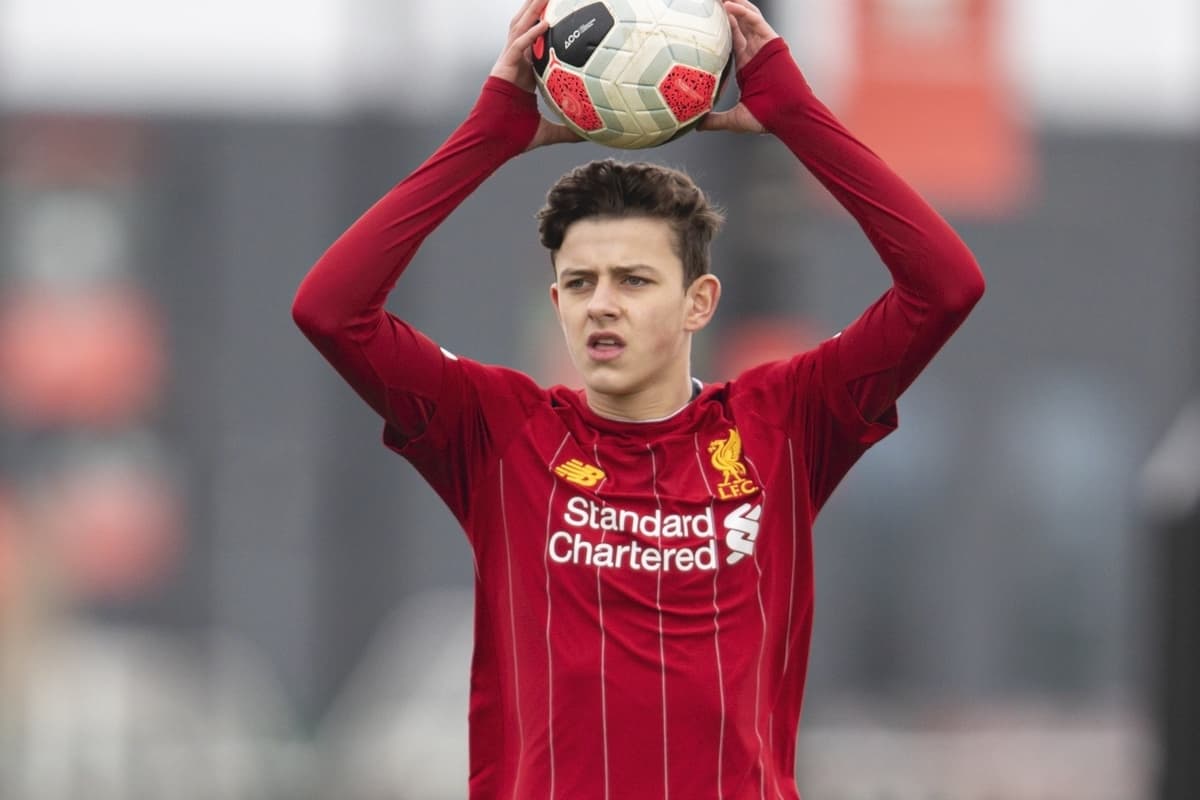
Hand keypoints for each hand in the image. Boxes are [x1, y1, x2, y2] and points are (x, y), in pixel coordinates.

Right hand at [490, 0, 581, 149]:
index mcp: (526, 71)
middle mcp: (516, 62)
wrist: (493, 141)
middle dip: (538, 7)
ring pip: (520, 27)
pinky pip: (518, 46)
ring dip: (533, 10)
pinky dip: (531, 34)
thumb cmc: (514, 135)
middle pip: (528, 26)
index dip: (549, 24)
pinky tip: (545, 23)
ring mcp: (508, 62)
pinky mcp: (503, 68)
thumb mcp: (547, 130)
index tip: (564, 12)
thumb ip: (568, 130)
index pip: (538, 41)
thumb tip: (590, 134)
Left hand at [699, 0, 779, 134]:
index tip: (701, 21)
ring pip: (746, 17)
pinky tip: (728, 5)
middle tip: (708, 2)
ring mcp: (763, 45)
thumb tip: (696, 125)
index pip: (730, 39)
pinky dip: (742, 11)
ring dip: (732, 4)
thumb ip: (715, 120)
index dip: (718, 28)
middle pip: (737, 23)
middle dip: (724, 10)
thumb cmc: (767, 117)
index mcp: (746, 65)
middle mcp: (754, 52)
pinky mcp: (772, 42)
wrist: (788, 116)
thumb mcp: (734, 118)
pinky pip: (756, 21)